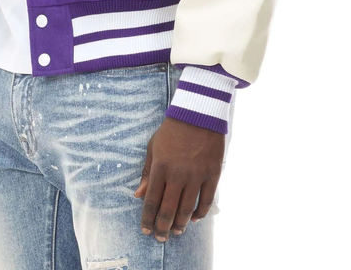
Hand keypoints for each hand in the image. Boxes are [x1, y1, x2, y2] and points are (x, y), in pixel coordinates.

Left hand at [134, 117, 224, 240]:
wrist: (198, 113)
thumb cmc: (172, 130)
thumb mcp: (153, 147)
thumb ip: (147, 172)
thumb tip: (138, 195)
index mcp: (161, 167)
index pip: (152, 200)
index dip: (148, 218)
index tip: (145, 230)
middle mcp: (178, 174)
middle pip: (168, 209)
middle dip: (163, 227)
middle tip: (160, 238)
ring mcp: (196, 175)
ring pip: (187, 209)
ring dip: (180, 224)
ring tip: (176, 232)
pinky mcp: (212, 174)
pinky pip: (206, 200)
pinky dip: (199, 213)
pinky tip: (193, 218)